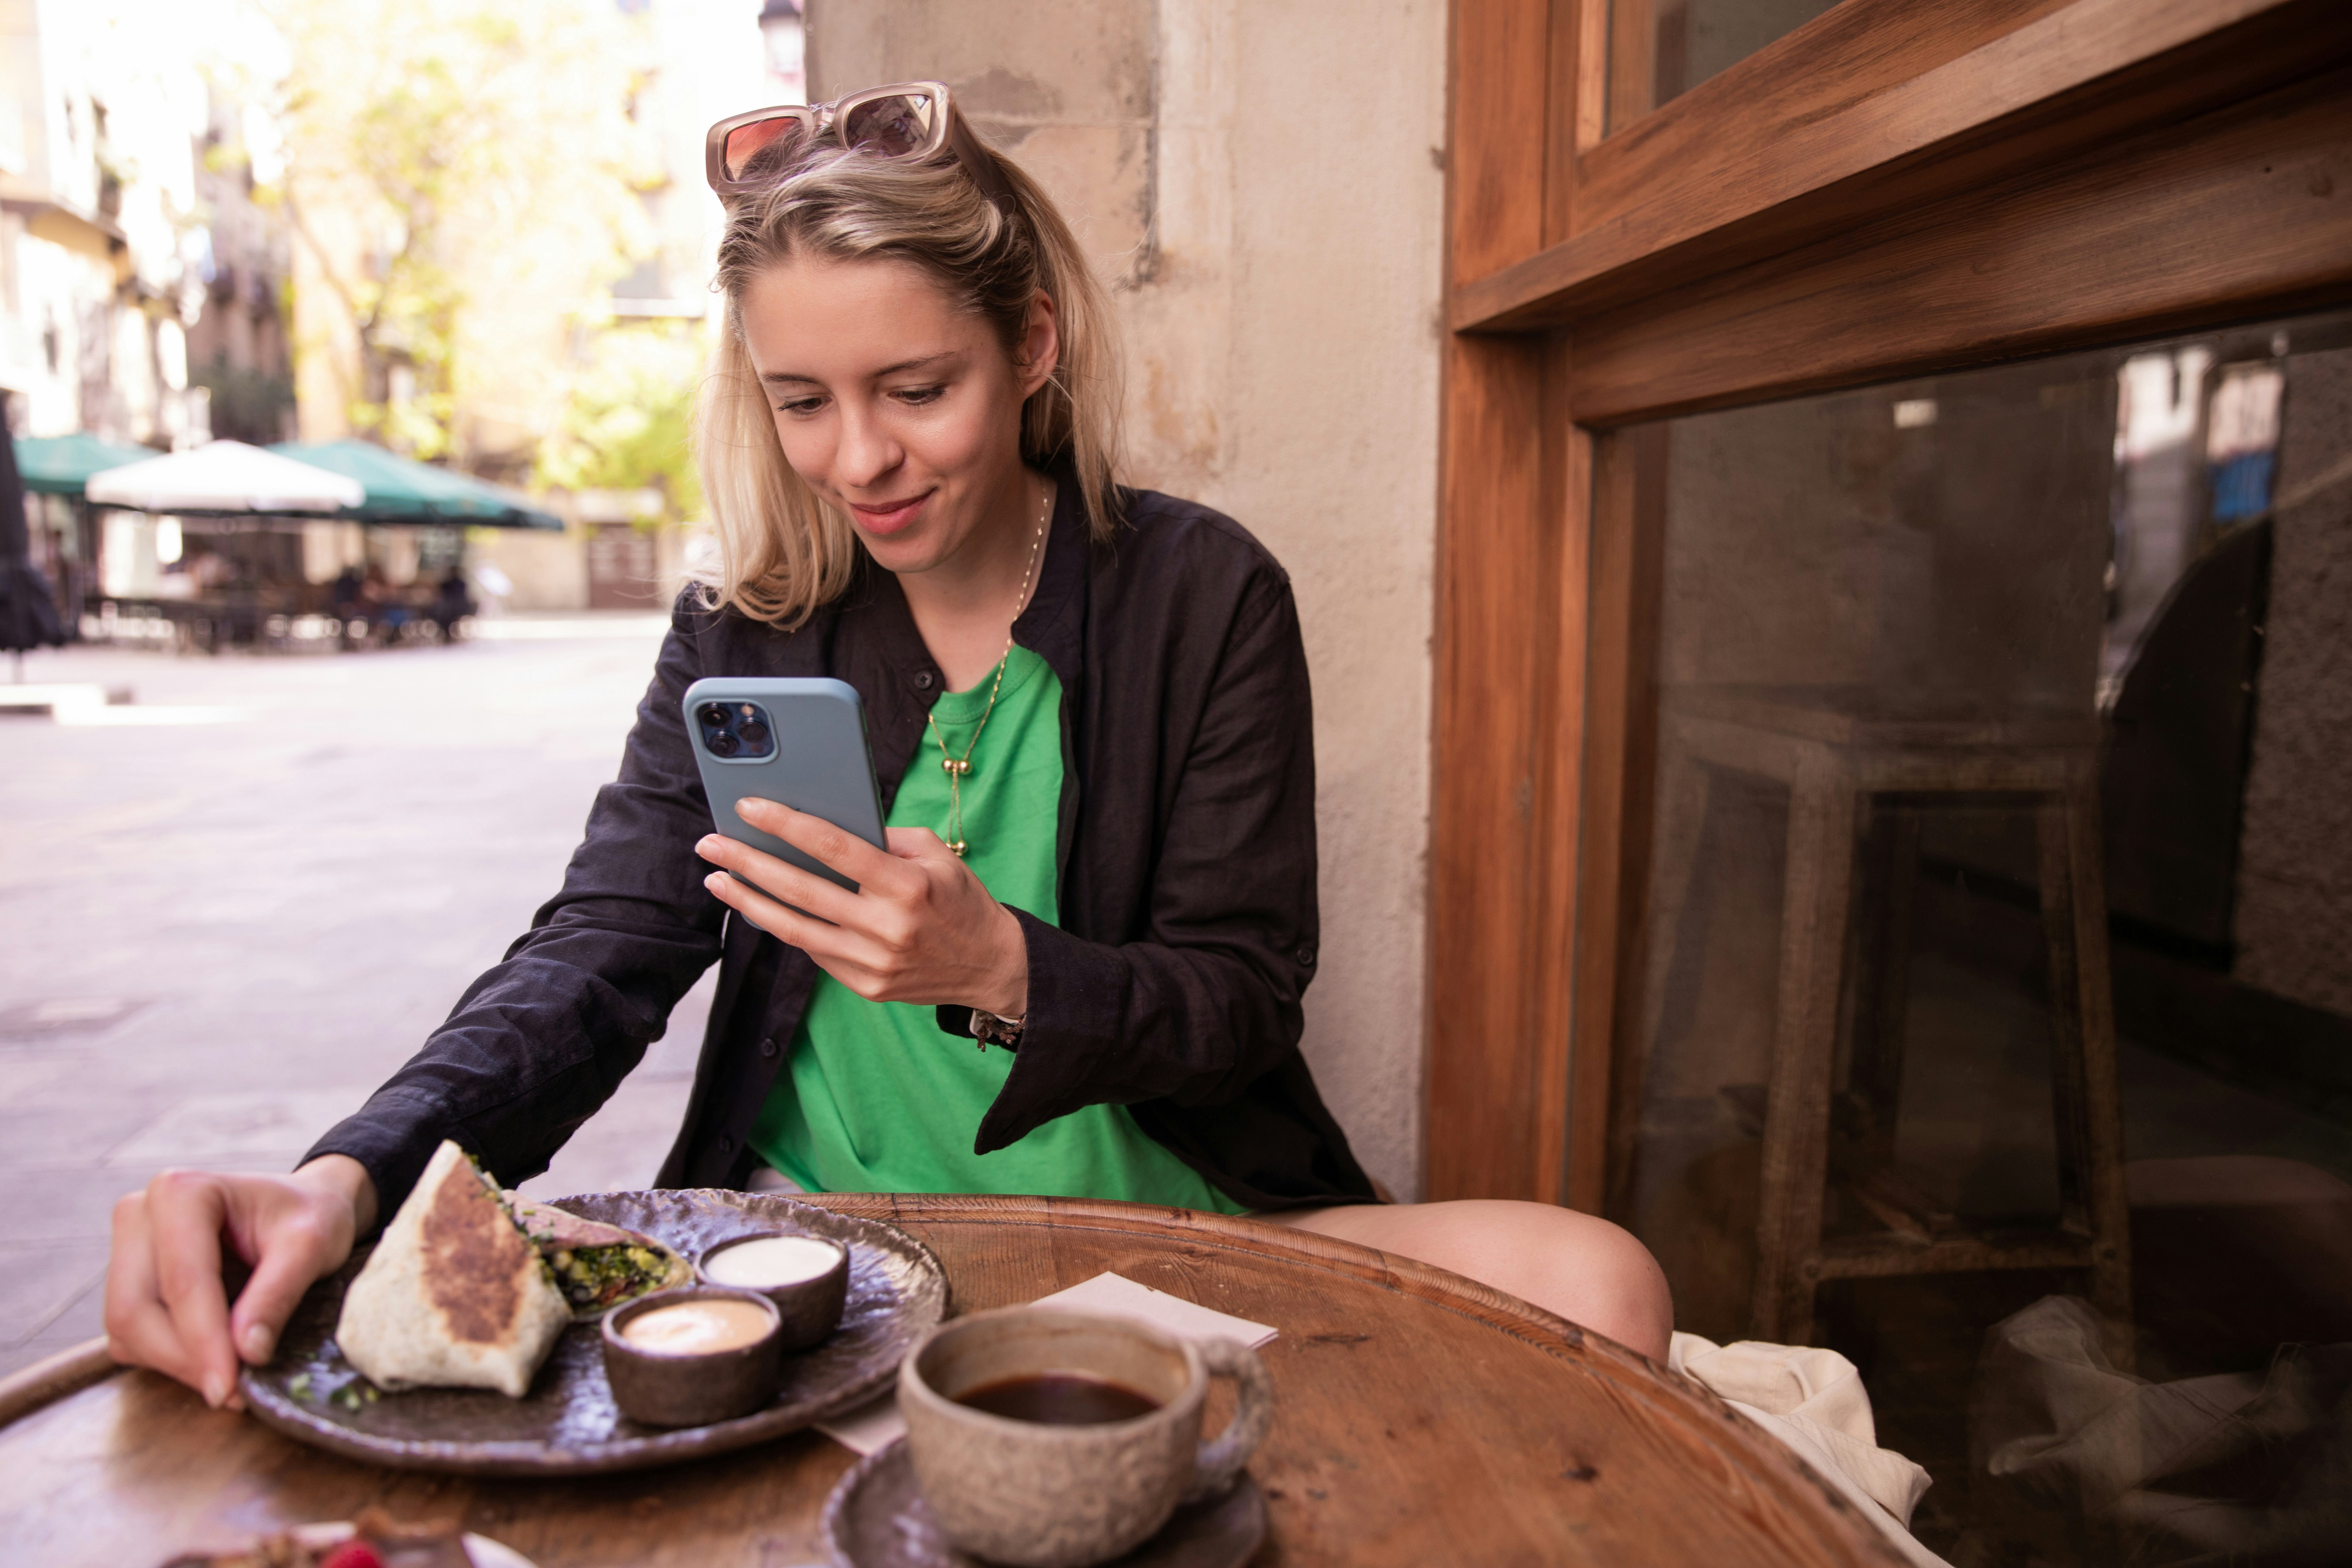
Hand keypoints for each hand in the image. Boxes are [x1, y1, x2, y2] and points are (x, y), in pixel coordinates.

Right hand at [104, 1154, 376, 1408]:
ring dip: (176, 1366)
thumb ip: (278, 1294)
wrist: (302, 1207)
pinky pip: (132, 1337)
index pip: (183, 1281)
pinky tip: (214, 1362)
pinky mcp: (129, 1283)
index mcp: (181, 1192)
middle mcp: (140, 1215)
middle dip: (185, 1360)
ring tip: (232, 1380)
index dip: (203, 1341)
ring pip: (128, 1330)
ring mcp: (127, 1250)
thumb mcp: (311, 1245)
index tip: (228, 1388)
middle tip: (233, 1394)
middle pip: (136, 1310)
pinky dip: (170, 1360)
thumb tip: (246, 1354)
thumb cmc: (310, 1216)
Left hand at [697, 798, 1029, 1017]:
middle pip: (800, 890)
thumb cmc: (961, 900)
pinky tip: (761, 907)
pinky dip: (783, 926)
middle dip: (747, 863)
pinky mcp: (865, 986)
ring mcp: (873, 962)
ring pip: (793, 928)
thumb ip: (886, 839)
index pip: (834, 847)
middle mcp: (886, 926)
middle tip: (710, 844)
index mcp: (908, 884)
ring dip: (747, 902)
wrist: (991, 966)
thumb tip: (827, 827)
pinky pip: (813, 951)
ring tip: (717, 879)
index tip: (748, 806)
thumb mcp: (937, 855)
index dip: (786, 824)